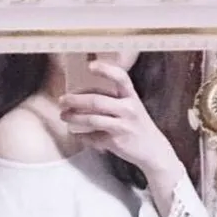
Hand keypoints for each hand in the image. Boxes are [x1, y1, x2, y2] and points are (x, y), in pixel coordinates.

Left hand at [59, 60, 180, 179]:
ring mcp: (122, 126)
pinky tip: (77, 135)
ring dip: (74, 118)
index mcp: (132, 96)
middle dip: (76, 100)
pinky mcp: (116, 142)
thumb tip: (85, 93)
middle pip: (96, 101)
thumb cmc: (137, 125)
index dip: (105, 70)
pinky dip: (83, 137)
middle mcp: (128, 109)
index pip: (120, 77)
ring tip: (64, 116)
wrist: (153, 150)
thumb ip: (114, 98)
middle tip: (62, 99)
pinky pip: (94, 137)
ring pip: (92, 120)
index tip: (90, 66)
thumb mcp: (131, 107)